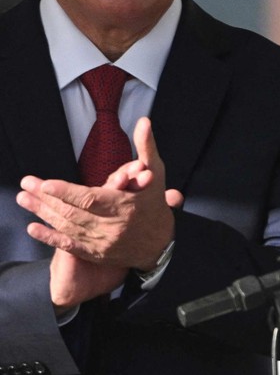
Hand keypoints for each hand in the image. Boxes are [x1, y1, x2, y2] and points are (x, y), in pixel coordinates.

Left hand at [18, 118, 178, 309]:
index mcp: (125, 205)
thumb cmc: (154, 202)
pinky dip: (50, 237)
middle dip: (46, 199)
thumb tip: (143, 121)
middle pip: (73, 212)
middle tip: (26, 184)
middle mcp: (112, 226)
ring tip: (23, 198)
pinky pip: (69, 245)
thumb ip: (146, 147)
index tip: (46, 184)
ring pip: (67, 226)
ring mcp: (102, 242)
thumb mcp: (156, 173)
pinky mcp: (95, 253)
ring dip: (43, 213)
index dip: (67, 192)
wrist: (161, 243)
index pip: (91, 198)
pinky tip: (33, 228)